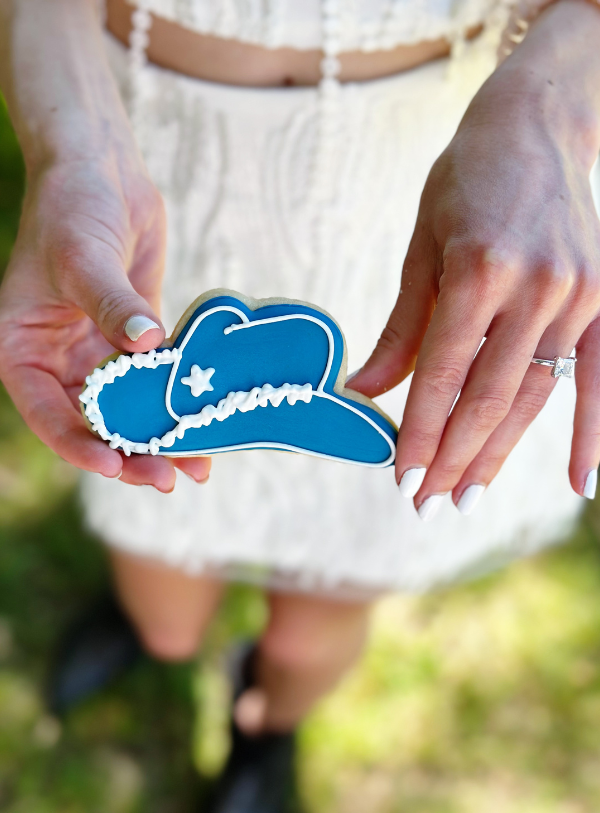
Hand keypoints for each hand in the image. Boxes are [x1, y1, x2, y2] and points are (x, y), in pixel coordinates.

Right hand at [0, 150, 210, 489]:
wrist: (102, 171)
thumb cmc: (71, 207)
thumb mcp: (83, 256)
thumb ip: (112, 303)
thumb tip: (147, 344)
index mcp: (21, 350)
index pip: (46, 413)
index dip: (78, 444)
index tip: (113, 464)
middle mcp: (57, 362)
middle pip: (91, 425)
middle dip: (127, 454)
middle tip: (165, 479)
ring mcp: (96, 355)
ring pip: (127, 414)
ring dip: (157, 441)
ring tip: (193, 469)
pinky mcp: (134, 343)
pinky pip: (156, 385)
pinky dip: (177, 408)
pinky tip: (207, 432)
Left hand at [349, 1, 599, 516]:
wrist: (536, 127)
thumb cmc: (465, 185)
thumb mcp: (422, 248)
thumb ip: (401, 328)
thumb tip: (362, 392)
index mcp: (479, 269)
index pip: (442, 373)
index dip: (420, 431)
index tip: (402, 477)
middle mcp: (535, 287)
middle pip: (488, 396)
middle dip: (454, 456)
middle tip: (428, 502)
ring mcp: (577, 295)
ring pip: (534, 396)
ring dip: (498, 451)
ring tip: (468, 494)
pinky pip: (598, 378)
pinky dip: (589, 432)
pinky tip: (579, 483)